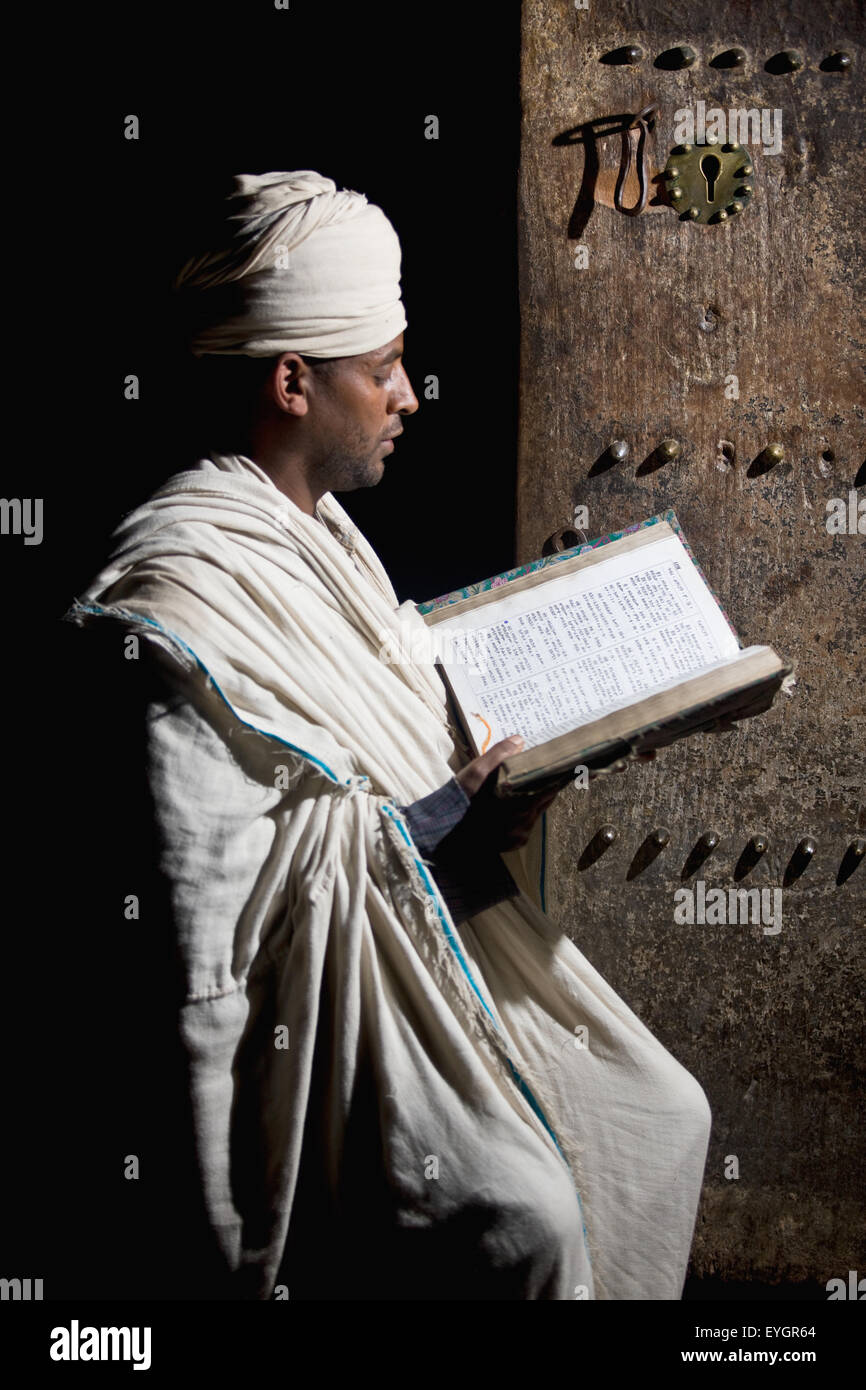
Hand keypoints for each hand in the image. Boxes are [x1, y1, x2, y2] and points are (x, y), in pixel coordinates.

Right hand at [454, 736, 565, 850]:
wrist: (445, 833)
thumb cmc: (461, 801)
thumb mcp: (476, 772)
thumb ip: (499, 754)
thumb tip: (519, 740)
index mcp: (520, 805)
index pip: (549, 789)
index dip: (555, 777)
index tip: (560, 767)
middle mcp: (523, 824)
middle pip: (543, 801)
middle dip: (544, 787)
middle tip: (545, 773)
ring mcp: (518, 836)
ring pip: (534, 814)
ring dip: (532, 801)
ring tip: (529, 787)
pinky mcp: (511, 844)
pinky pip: (524, 826)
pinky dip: (522, 815)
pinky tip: (513, 807)